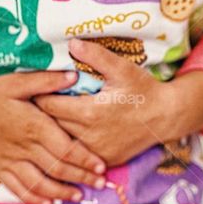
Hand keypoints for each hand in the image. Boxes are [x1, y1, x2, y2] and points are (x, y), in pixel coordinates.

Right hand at [0, 66, 107, 203]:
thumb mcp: (16, 81)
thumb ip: (46, 81)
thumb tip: (74, 75)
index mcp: (32, 125)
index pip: (65, 148)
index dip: (85, 160)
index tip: (102, 167)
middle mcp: (23, 147)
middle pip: (58, 168)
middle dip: (82, 178)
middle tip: (101, 185)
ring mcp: (10, 161)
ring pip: (40, 184)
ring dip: (61, 193)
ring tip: (79, 196)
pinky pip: (18, 189)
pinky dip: (35, 199)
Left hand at [33, 38, 177, 166]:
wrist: (168, 116)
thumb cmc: (144, 90)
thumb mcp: (122, 68)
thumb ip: (95, 55)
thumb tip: (71, 42)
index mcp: (89, 113)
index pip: (48, 105)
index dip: (39, 95)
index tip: (34, 87)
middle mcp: (89, 137)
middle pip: (51, 125)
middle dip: (42, 113)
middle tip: (33, 100)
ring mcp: (97, 153)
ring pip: (62, 142)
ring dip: (54, 130)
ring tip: (45, 117)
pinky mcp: (105, 161)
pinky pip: (79, 154)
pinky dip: (71, 144)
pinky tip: (68, 132)